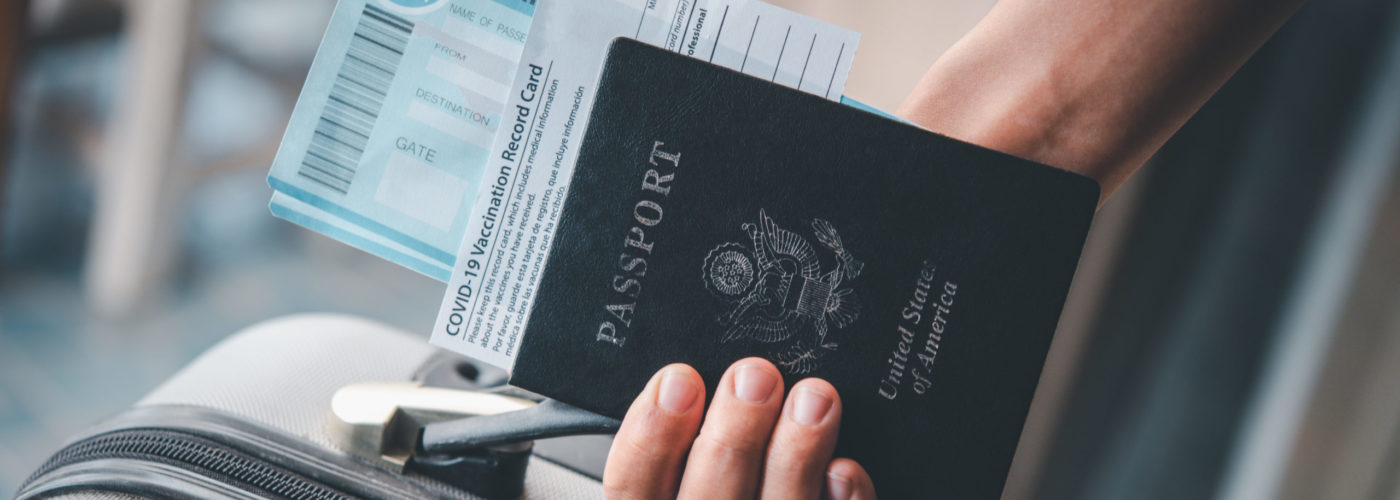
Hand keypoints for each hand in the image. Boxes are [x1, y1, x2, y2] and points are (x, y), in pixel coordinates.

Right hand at [603, 357, 875, 498]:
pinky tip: (843, 470)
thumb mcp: (674, 492)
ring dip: (796, 455)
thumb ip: (671, 465)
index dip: (649, 435)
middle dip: (732, 433)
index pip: (631, 492)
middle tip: (755, 378)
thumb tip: (677, 393)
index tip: (678, 381)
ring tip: (814, 399)